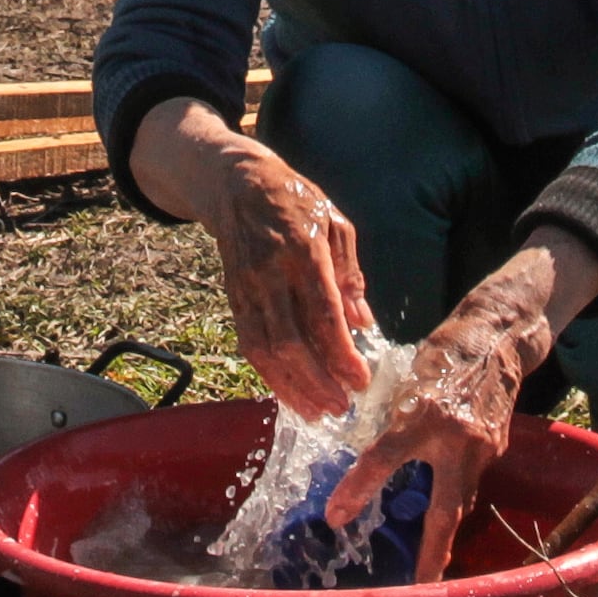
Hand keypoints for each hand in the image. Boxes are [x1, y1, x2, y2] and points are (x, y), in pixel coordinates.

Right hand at [175, 125, 377, 418]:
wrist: (237, 185)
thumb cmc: (297, 202)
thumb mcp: (336, 225)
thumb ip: (350, 276)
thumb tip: (363, 324)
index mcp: (304, 251)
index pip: (323, 314)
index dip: (341, 353)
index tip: (360, 380)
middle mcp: (271, 274)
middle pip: (290, 341)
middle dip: (317, 381)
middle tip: (341, 407)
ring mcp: (248, 288)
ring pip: (266, 349)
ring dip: (291, 387)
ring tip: (317, 412)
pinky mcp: (234, 298)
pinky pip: (250, 344)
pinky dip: (270, 374)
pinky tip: (291, 392)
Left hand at [325, 237, 597, 578]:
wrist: (501, 338)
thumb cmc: (446, 352)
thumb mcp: (410, 379)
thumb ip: (395, 419)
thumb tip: (369, 455)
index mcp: (425, 414)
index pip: (384, 458)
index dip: (358, 488)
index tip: (335, 516)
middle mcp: (457, 438)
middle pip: (444, 509)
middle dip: (434, 554)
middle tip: (421, 586)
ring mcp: (483, 448)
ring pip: (458, 499)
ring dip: (443, 530)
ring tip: (426, 564)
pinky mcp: (496, 449)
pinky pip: (470, 481)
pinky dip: (452, 496)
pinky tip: (440, 506)